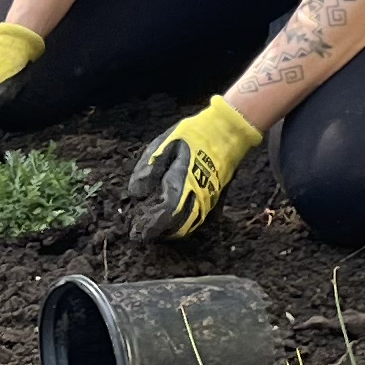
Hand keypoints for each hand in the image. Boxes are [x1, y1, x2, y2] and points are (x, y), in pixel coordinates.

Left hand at [125, 96, 261, 242]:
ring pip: (190, 225)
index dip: (150, 225)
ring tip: (154, 228)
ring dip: (171, 231)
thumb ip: (149, 169)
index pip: (166, 214)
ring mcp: (210, 199)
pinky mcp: (216, 198)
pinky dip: (183, 224)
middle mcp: (199, 196)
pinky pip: (199, 219)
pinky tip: (171, 220)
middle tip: (142, 233)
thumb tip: (136, 193)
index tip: (136, 230)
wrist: (227, 131)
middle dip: (159, 233)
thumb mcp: (165, 143)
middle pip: (178, 226)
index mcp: (183, 182)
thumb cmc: (194, 135)